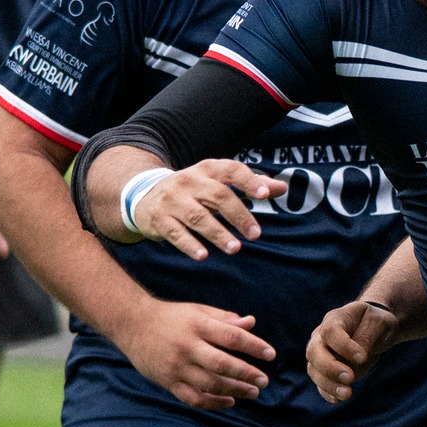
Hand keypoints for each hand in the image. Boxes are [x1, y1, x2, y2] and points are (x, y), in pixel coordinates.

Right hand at [112, 296, 276, 409]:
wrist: (133, 325)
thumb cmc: (172, 317)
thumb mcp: (198, 311)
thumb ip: (225, 319)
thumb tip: (252, 323)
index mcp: (198, 325)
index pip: (232, 337)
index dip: (254, 346)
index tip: (270, 355)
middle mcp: (187, 346)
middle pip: (222, 364)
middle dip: (246, 374)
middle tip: (264, 381)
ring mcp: (176, 366)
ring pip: (209, 384)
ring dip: (234, 390)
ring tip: (253, 392)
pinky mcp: (168, 381)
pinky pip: (193, 398)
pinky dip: (213, 403)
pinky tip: (230, 402)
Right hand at [131, 160, 287, 259]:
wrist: (144, 196)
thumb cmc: (193, 190)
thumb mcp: (218, 182)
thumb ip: (250, 185)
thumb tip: (282, 187)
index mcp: (208, 169)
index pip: (232, 170)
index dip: (249, 181)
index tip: (265, 195)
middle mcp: (190, 181)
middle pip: (219, 196)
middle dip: (239, 216)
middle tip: (256, 235)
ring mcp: (173, 200)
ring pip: (198, 216)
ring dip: (218, 234)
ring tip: (235, 249)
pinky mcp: (160, 219)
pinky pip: (176, 233)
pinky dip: (190, 245)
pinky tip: (203, 256)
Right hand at [307, 300, 402, 403]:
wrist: (374, 329)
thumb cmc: (375, 322)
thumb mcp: (378, 322)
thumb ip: (367, 335)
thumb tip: (359, 356)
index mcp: (335, 319)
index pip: (330, 332)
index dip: (343, 346)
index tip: (362, 357)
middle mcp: (321, 337)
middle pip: (314, 352)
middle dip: (330, 368)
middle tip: (349, 378)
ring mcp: (321, 354)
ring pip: (314, 370)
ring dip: (328, 384)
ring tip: (347, 394)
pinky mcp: (325, 371)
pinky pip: (320, 383)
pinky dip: (327, 392)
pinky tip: (338, 399)